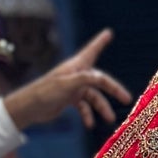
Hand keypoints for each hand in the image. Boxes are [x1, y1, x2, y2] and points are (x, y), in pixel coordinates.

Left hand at [4, 31, 133, 133]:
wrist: (30, 107)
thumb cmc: (46, 92)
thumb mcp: (67, 85)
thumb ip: (85, 80)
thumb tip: (102, 78)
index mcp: (76, 67)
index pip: (91, 51)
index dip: (100, 42)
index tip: (108, 32)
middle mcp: (77, 75)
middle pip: (100, 81)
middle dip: (113, 89)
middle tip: (127, 98)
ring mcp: (74, 87)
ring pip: (94, 96)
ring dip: (101, 108)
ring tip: (109, 120)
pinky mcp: (70, 99)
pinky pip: (84, 106)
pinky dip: (88, 115)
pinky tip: (89, 125)